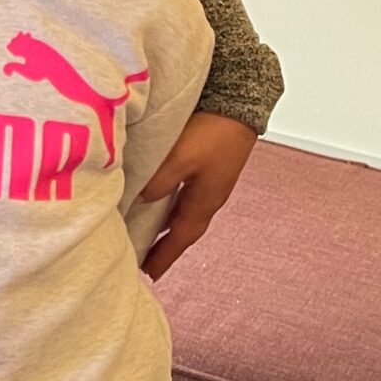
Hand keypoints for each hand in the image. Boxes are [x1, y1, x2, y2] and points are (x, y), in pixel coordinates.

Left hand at [137, 111, 256, 278]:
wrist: (239, 106)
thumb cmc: (213, 132)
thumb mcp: (181, 159)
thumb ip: (160, 181)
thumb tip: (141, 201)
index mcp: (205, 202)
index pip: (180, 238)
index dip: (164, 256)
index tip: (149, 275)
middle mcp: (209, 198)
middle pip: (183, 230)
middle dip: (164, 247)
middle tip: (144, 261)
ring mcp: (210, 184)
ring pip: (183, 214)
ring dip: (166, 228)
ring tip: (146, 237)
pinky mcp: (207, 169)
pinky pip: (184, 198)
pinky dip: (169, 207)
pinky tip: (157, 202)